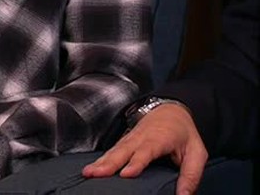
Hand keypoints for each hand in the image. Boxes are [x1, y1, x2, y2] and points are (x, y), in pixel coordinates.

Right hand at [82, 103, 206, 194]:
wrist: (170, 109)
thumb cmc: (184, 133)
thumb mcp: (197, 153)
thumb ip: (191, 175)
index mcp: (159, 139)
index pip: (146, 152)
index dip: (136, 163)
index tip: (125, 174)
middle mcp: (140, 138)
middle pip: (123, 151)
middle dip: (108, 163)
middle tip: (95, 174)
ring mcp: (130, 138)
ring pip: (114, 151)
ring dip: (100, 162)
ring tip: (87, 173)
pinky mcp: (124, 141)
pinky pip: (111, 151)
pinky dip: (100, 159)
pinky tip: (92, 168)